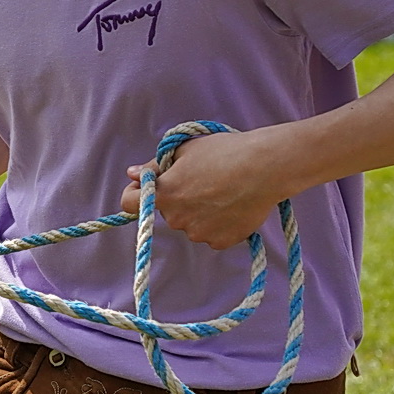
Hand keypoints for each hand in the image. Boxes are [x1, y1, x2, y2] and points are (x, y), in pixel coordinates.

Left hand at [118, 128, 283, 250]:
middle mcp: (176, 219)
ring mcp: (199, 233)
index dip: (134, 192)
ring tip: (223, 191)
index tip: (143, 186)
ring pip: (191, 223)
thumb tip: (132, 173)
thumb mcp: (184, 150)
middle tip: (202, 179)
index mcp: (163, 194)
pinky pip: (211, 233)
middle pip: (167, 210)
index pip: (128, 203)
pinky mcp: (221, 242)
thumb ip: (155, 166)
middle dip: (178, 197)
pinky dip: (218, 223)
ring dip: (199, 211)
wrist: (265, 168)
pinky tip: (233, 205)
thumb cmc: (223, 152)